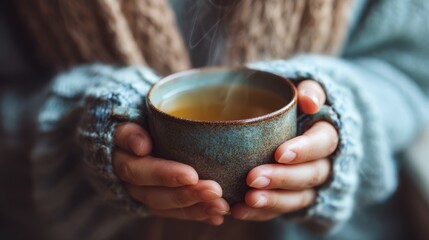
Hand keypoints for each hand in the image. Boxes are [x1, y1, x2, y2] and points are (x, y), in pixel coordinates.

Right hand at [113, 123, 229, 224]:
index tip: (191, 176)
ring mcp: (147, 196)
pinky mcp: (161, 204)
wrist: (131, 139)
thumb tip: (141, 145)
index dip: (164, 175)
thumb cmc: (137, 122)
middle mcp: (132, 184)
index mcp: (122, 161)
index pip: (139, 170)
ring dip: (197, 209)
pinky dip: (200, 214)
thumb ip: (130, 131)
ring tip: (222, 206)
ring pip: (170, 208)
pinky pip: (179, 214)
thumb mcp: (128, 122)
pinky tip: (218, 216)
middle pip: (157, 195)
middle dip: (187, 195)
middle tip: (215, 191)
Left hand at [231, 80, 338, 220]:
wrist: (294, 123)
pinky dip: (261, 212)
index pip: (323, 143)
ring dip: (273, 201)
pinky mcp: (293, 198)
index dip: (304, 150)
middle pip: (310, 175)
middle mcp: (323, 162)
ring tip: (248, 200)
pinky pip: (281, 209)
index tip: (279, 154)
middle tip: (253, 178)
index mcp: (326, 134)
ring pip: (298, 198)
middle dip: (283, 179)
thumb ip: (310, 89)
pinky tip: (239, 210)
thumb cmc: (294, 104)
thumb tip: (310, 101)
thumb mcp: (305, 88)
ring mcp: (309, 184)